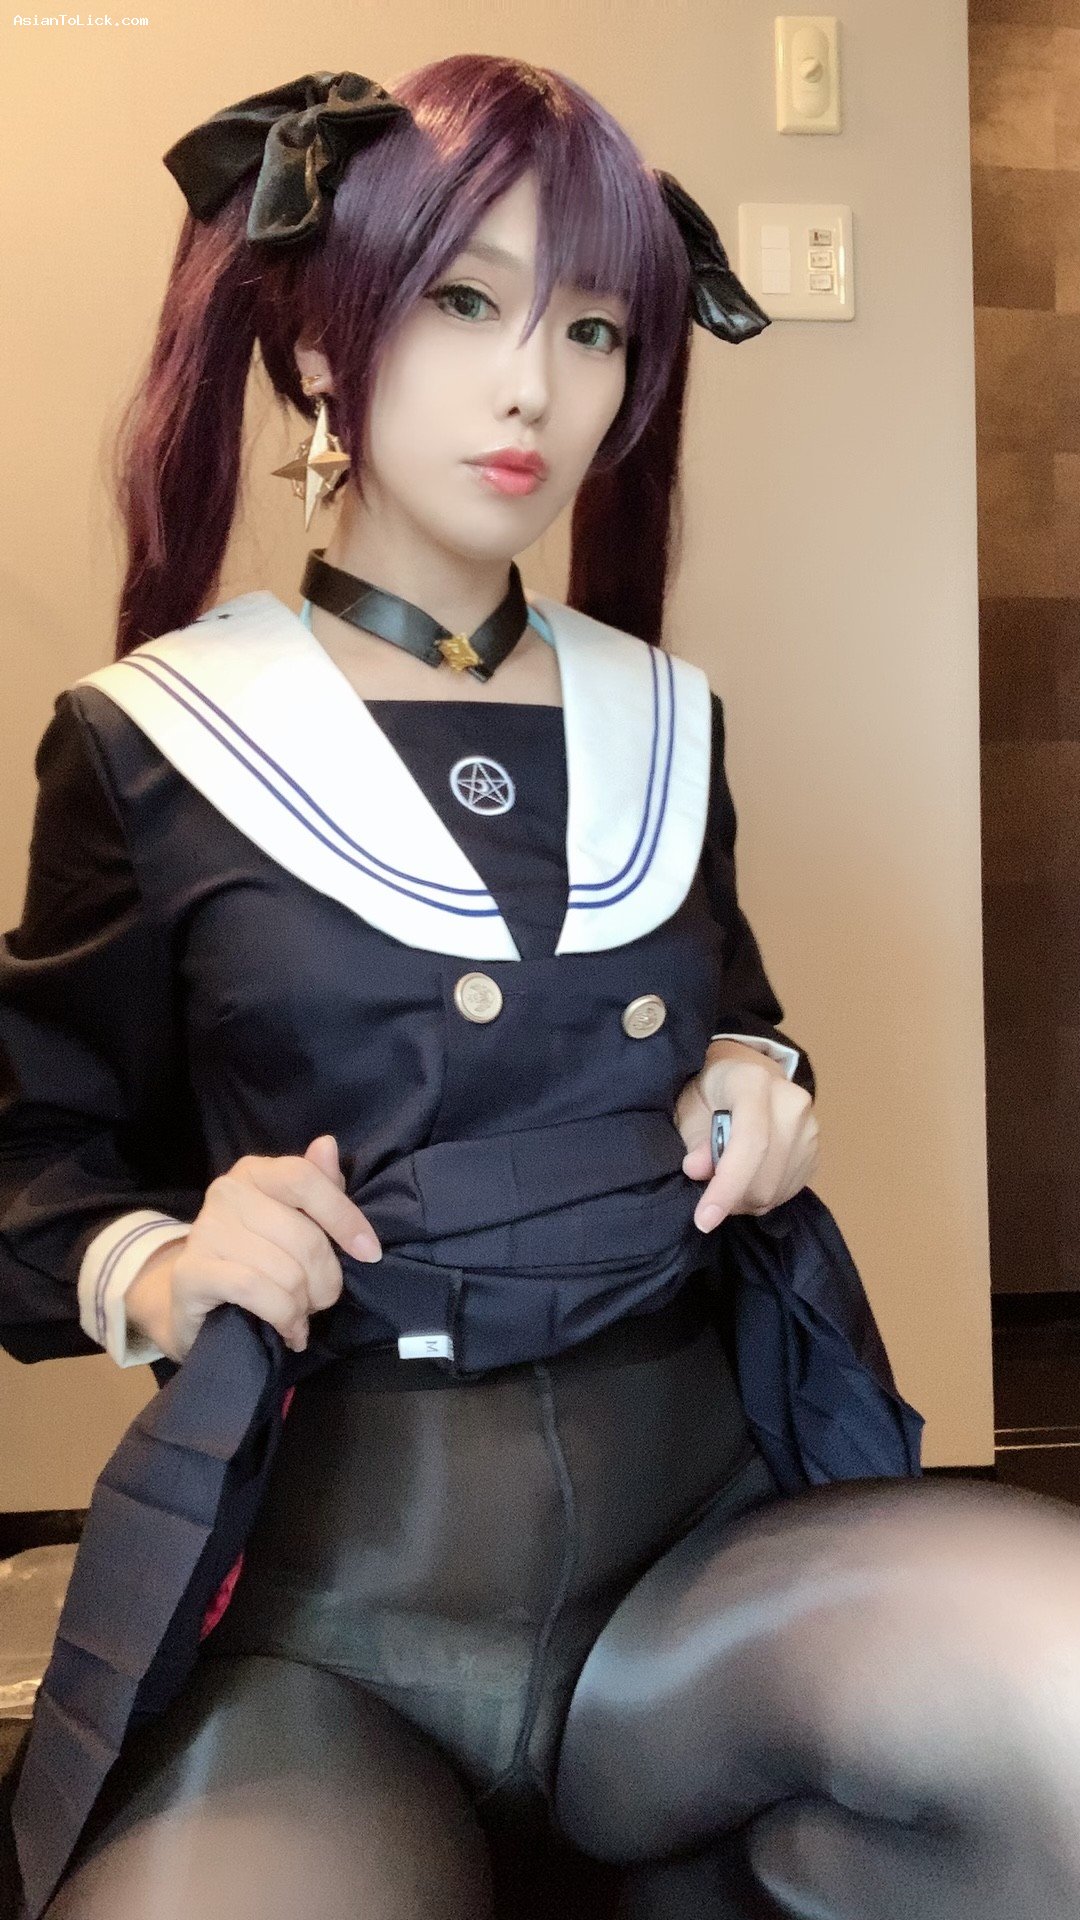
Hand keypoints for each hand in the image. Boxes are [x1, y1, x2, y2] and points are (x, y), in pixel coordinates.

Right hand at [124, 1134, 380, 1362]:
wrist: (194, 1300)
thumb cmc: (256, 1256)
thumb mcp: (294, 1219)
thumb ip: (318, 1185)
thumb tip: (327, 1144)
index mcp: (255, 1172)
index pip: (305, 1179)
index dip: (344, 1217)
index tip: (369, 1253)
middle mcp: (226, 1192)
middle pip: (304, 1235)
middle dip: (326, 1279)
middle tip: (324, 1300)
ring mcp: (205, 1231)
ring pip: (285, 1271)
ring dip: (304, 1305)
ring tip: (301, 1315)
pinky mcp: (191, 1273)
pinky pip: (256, 1291)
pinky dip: (283, 1317)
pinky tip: (290, 1331)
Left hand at [674, 1040, 818, 1232]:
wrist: (745, 1075)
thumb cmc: (709, 1092)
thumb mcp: (689, 1108)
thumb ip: (694, 1139)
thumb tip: (698, 1170)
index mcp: (754, 1081)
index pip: (750, 1141)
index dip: (727, 1186)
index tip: (704, 1220)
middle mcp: (791, 1101)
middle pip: (765, 1175)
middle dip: (732, 1199)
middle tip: (708, 1197)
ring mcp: (810, 1126)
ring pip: (777, 1189)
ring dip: (746, 1202)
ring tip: (727, 1185)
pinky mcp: (816, 1149)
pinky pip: (790, 1192)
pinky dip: (763, 1199)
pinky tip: (747, 1181)